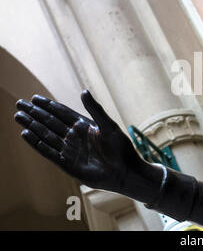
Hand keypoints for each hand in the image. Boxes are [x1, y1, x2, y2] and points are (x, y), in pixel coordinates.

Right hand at [14, 90, 146, 193]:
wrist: (124, 172)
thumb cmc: (120, 149)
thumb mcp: (108, 126)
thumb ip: (95, 110)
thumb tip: (83, 91)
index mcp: (84, 126)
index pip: (62, 113)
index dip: (49, 106)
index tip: (35, 97)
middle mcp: (74, 137)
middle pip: (50, 122)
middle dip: (35, 113)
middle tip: (20, 103)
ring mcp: (69, 150)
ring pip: (46, 135)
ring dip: (33, 126)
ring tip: (18, 115)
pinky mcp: (66, 164)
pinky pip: (48, 152)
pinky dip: (37, 143)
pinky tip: (26, 134)